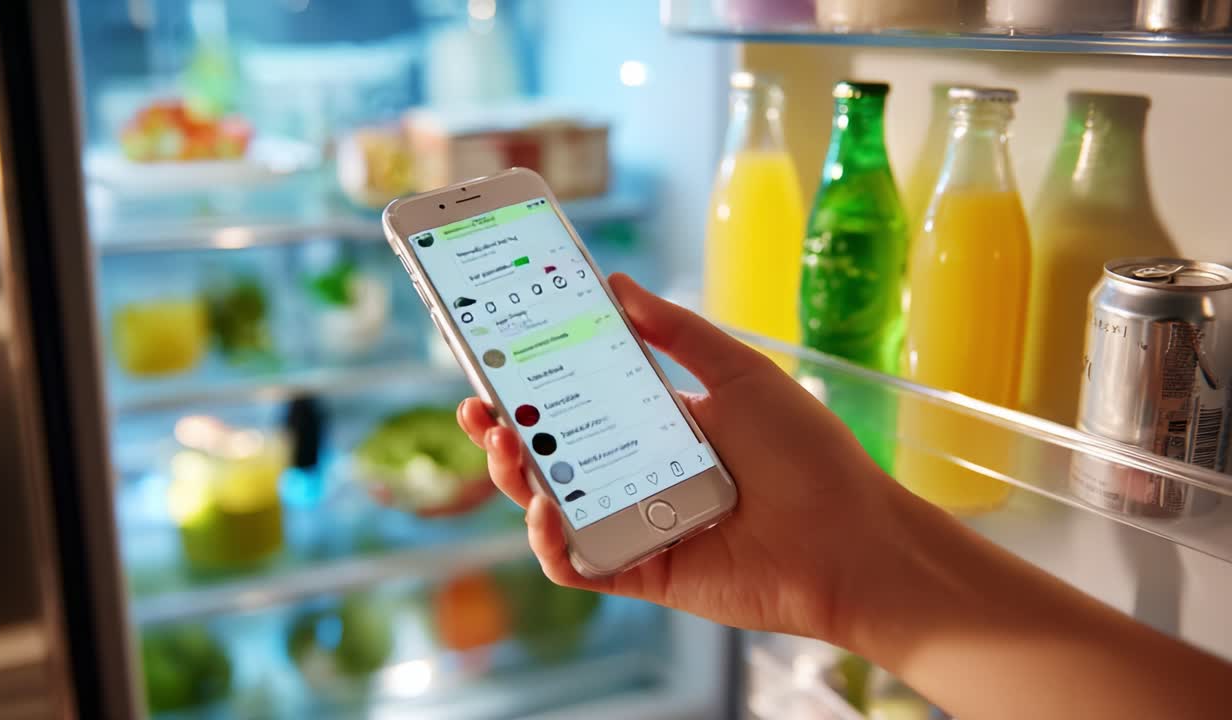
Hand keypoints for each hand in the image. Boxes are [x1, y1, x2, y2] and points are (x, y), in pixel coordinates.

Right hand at [457, 273, 905, 641]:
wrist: (852, 538)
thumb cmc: (808, 453)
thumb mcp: (740, 374)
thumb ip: (678, 331)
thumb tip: (618, 282)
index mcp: (657, 427)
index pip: (577, 401)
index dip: (532, 382)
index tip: (494, 354)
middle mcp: (637, 475)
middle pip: (552, 454)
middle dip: (506, 429)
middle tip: (478, 404)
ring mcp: (634, 526)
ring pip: (551, 507)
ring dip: (515, 477)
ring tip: (505, 441)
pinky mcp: (641, 573)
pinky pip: (577, 562)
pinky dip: (549, 541)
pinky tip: (544, 508)